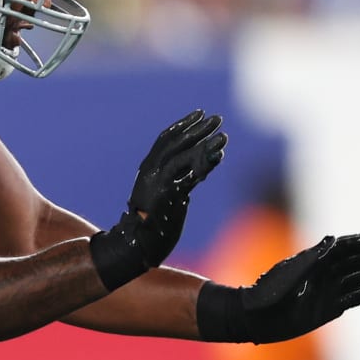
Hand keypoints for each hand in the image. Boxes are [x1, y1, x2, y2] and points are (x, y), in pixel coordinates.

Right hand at [90, 110, 228, 289]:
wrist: (137, 244)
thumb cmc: (153, 223)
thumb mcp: (167, 194)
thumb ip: (180, 179)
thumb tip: (200, 168)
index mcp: (148, 168)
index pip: (165, 139)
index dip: (183, 125)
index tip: (200, 114)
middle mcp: (150, 171)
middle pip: (175, 143)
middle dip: (197, 129)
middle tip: (217, 118)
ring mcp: (157, 183)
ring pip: (181, 155)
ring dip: (204, 144)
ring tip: (223, 135)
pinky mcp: (167, 196)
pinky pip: (188, 176)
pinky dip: (204, 166)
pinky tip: (218, 156)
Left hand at [198, 232, 359, 343]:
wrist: (256, 319)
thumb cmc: (268, 295)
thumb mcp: (290, 275)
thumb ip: (312, 260)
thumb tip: (333, 240)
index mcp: (314, 259)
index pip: (347, 247)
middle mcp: (323, 272)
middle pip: (359, 261)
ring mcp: (327, 289)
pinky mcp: (330, 307)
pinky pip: (356, 297)